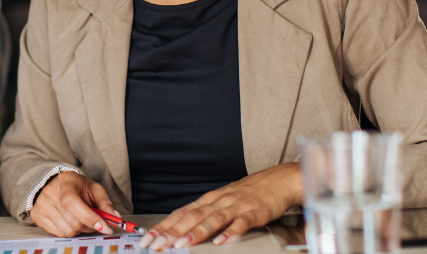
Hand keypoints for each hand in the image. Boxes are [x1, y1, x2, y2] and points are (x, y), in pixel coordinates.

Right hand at [31, 171, 118, 237]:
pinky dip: (68, 231)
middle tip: (95, 222)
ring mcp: (41, 205)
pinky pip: (58, 234)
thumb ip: (105, 203)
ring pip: (67, 231)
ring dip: (79, 230)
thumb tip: (115, 217)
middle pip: (73, 222)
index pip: (73, 202)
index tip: (105, 227)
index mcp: (65, 181)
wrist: (56, 184)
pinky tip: (69, 221)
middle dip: (89, 226)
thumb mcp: (94, 189)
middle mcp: (49, 193)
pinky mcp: (36, 216)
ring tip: (80, 219)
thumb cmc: (78, 187)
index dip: (90, 217)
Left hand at [139, 163, 302, 249]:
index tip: (148, 238)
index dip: (163, 226)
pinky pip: (241, 223)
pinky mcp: (254, 212)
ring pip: (212, 219)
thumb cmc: (249, 194)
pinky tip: (221, 241)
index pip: (181, 213)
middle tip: (156, 245)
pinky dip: (230, 232)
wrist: (278, 181)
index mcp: (209, 200)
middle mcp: (219, 201)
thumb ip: (205, 215)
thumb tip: (182, 229)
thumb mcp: (223, 202)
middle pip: (191, 216)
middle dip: (171, 232)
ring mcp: (236, 206)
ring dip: (196, 232)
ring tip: (181, 244)